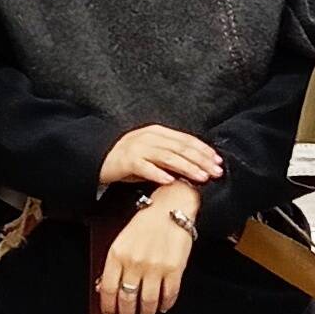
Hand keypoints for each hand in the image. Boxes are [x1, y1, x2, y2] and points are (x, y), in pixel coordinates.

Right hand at [98, 124, 224, 193]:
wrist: (97, 158)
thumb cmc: (127, 159)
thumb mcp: (151, 152)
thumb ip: (170, 156)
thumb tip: (196, 166)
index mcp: (157, 132)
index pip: (186, 139)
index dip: (203, 150)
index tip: (218, 161)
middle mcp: (149, 136)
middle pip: (181, 148)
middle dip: (201, 160)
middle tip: (215, 172)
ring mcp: (138, 148)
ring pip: (168, 157)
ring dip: (187, 168)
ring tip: (200, 177)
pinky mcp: (127, 160)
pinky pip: (146, 167)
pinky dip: (159, 174)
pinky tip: (170, 181)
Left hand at [98, 190, 195, 313]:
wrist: (171, 208)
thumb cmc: (145, 223)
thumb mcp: (122, 240)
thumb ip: (113, 264)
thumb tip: (104, 289)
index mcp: (117, 254)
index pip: (108, 289)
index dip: (108, 306)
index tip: (110, 313)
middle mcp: (135, 262)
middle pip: (127, 299)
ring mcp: (155, 267)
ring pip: (148, 302)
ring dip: (146, 312)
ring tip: (146, 313)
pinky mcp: (174, 269)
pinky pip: (169, 295)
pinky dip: (165, 304)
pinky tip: (163, 305)